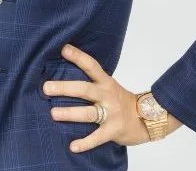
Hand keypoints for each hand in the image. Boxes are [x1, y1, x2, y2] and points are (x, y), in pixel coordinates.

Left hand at [42, 43, 181, 152]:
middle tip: (46, 87)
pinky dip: (85, 143)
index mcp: (106, 83)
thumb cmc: (123, 102)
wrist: (149, 119)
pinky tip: (73, 146)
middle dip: (65, 88)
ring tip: (53, 113)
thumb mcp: (110, 87)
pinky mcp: (114, 130)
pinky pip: (98, 137)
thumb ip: (93, 83)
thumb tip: (64, 78)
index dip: (78, 57)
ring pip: (89, 112)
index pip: (92, 66)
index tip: (64, 49)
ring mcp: (112, 113)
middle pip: (85, 89)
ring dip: (70, 113)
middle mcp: (108, 96)